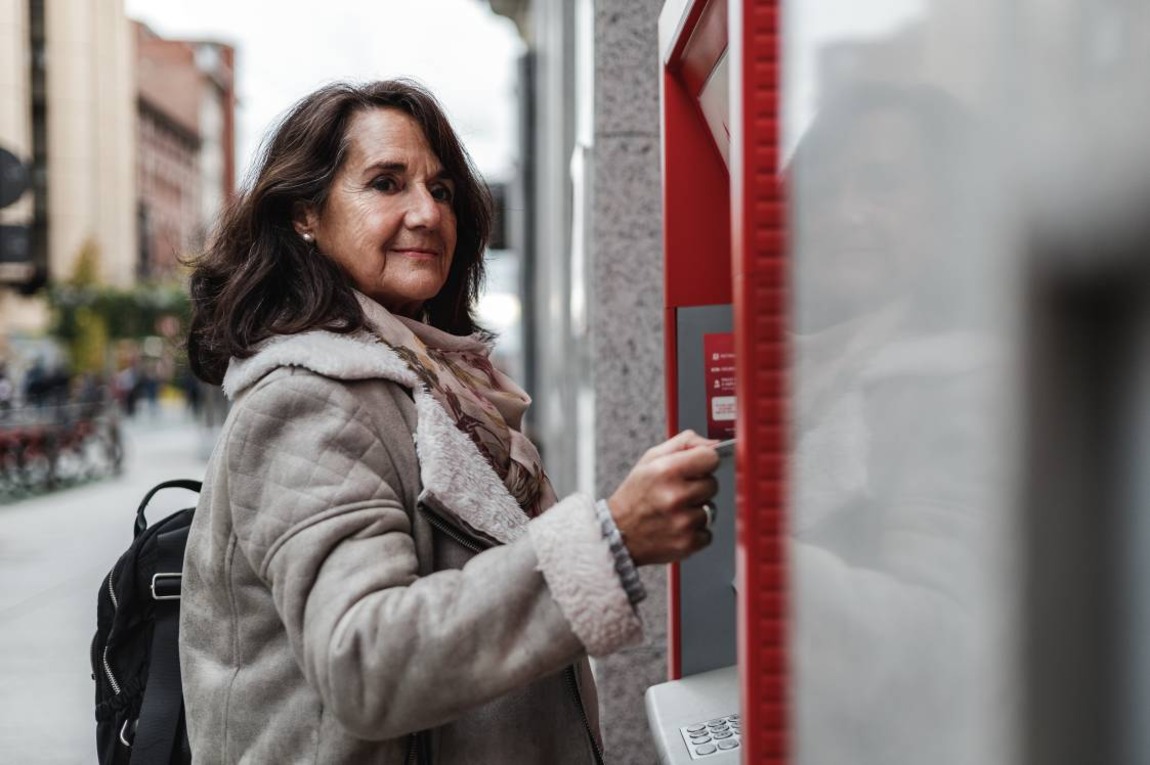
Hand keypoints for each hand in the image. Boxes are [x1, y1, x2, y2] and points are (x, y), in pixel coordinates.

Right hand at [607, 430, 720, 565]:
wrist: (618, 532)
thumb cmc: (635, 495)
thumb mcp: (650, 459)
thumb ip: (683, 444)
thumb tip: (712, 443)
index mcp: (666, 471)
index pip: (710, 457)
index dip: (704, 461)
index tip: (698, 467)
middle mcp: (675, 496)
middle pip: (712, 484)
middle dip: (699, 486)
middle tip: (678, 491)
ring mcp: (682, 522)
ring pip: (710, 509)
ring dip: (696, 510)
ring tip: (675, 510)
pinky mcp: (687, 543)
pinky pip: (707, 532)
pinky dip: (695, 531)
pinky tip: (677, 526)